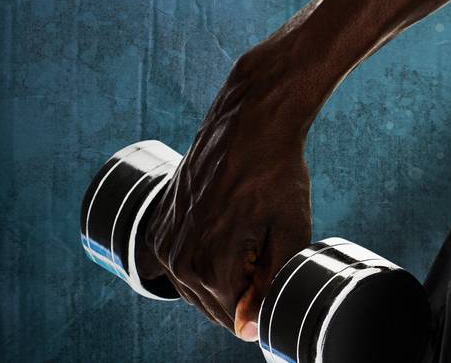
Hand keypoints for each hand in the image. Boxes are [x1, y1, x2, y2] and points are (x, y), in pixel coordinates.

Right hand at [144, 41, 321, 340]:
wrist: (251, 121)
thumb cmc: (276, 171)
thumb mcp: (291, 231)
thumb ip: (270, 285)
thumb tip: (247, 329)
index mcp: (208, 266)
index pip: (236, 317)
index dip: (264, 294)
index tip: (276, 258)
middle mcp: (175, 259)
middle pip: (214, 305)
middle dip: (243, 286)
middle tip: (265, 240)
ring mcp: (162, 241)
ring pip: (197, 285)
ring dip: (225, 271)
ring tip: (248, 229)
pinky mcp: (159, 224)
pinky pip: (183, 261)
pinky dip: (206, 253)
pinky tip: (227, 223)